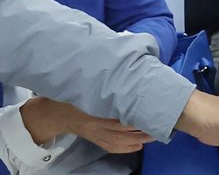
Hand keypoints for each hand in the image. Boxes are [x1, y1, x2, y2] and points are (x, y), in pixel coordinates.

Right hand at [20, 98, 151, 153]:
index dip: (130, 121)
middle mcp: (94, 127)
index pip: (114, 120)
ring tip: (152, 137)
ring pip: (117, 142)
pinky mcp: (95, 140)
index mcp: (93, 113)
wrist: (58, 114)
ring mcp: (94, 135)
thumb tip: (130, 74)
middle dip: (138, 133)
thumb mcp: (89, 91)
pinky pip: (111, 147)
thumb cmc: (77, 98)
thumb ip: (107, 86)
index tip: (146, 116)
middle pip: (119, 133)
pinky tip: (138, 146)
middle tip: (155, 128)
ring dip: (135, 141)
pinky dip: (126, 148)